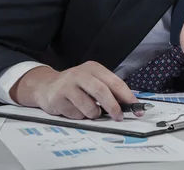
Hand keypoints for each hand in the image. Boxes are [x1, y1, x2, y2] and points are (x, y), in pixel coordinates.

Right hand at [9, 61, 142, 121]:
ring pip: (89, 107)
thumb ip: (108, 90)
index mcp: (93, 68)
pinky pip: (76, 114)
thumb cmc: (74, 85)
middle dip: (113, 107)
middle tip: (119, 116)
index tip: (136, 108)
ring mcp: (68, 85)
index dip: (127, 96)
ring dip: (94, 114)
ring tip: (90, 110)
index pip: (115, 82)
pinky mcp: (58, 97)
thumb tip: (128, 104)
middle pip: (102, 91)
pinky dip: (80, 116)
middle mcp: (80, 74)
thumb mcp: (92, 81)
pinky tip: (74, 109)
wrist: (46, 86)